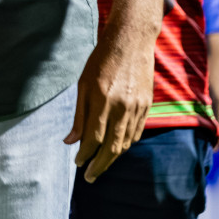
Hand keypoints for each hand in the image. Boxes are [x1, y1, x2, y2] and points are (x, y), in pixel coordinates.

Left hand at [63, 26, 154, 182]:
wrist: (131, 41)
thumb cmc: (101, 60)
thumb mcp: (83, 83)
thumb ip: (79, 115)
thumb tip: (70, 141)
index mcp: (102, 99)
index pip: (94, 137)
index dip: (85, 154)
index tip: (78, 163)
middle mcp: (121, 106)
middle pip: (112, 146)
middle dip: (100, 165)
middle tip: (89, 177)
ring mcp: (137, 107)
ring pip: (126, 142)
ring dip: (113, 158)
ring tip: (101, 166)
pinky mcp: (147, 105)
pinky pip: (137, 132)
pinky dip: (126, 144)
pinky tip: (117, 149)